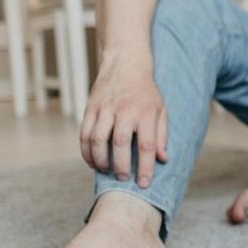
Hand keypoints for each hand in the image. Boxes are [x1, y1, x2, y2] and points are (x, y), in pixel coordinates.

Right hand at [80, 57, 167, 186]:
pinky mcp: (90, 108)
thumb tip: (163, 159)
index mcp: (145, 112)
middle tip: (123, 178)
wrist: (125, 64)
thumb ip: (162, 135)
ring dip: (101, 160)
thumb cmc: (145, 92)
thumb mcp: (161, 109)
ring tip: (107, 171)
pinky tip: (92, 161)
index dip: (145, 167)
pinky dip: (86, 151)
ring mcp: (105, 109)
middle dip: (121, 166)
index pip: (146, 144)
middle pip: (120, 143)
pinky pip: (84, 134)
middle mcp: (124, 110)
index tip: (143, 183)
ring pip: (97, 139)